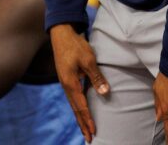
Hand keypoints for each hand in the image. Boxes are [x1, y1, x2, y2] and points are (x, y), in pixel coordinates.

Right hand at [49, 25, 108, 142]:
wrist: (61, 33)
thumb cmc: (75, 45)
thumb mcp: (88, 60)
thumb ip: (96, 77)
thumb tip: (105, 93)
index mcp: (70, 83)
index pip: (81, 106)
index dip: (88, 119)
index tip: (93, 132)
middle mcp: (66, 85)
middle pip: (75, 109)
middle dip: (82, 124)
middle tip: (89, 138)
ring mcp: (65, 82)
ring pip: (73, 104)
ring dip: (79, 117)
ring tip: (85, 128)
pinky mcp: (66, 78)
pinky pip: (73, 97)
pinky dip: (78, 106)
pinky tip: (81, 109)